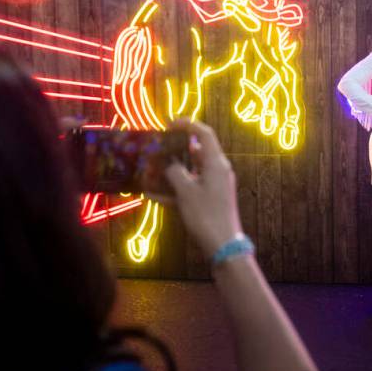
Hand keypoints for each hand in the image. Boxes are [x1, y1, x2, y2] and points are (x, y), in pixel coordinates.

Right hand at [162, 119, 242, 257]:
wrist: (223, 245)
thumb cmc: (206, 215)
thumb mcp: (186, 192)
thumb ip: (174, 172)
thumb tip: (167, 162)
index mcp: (216, 163)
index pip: (204, 134)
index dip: (187, 125)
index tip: (168, 125)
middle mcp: (217, 170)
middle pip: (195, 152)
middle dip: (174, 151)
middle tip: (155, 151)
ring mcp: (214, 185)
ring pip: (190, 171)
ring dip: (171, 172)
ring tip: (149, 173)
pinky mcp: (210, 199)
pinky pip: (190, 188)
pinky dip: (174, 189)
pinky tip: (152, 195)